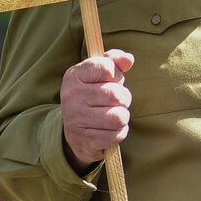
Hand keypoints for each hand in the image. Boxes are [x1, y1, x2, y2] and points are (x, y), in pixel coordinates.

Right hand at [60, 49, 134, 170]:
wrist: (75, 130)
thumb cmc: (93, 94)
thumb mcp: (100, 73)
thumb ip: (114, 60)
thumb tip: (128, 59)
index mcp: (74, 75)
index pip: (107, 68)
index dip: (117, 74)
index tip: (111, 79)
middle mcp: (72, 96)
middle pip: (116, 95)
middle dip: (124, 98)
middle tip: (117, 101)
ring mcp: (76, 119)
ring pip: (119, 117)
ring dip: (123, 116)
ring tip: (114, 114)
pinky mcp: (85, 140)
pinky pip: (116, 135)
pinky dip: (119, 132)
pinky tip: (110, 129)